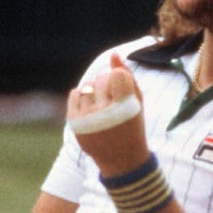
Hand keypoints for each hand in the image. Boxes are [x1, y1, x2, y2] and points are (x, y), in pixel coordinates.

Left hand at [66, 54, 148, 176]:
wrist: (121, 158)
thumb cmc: (132, 125)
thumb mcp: (137, 102)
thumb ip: (128, 76)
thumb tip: (114, 55)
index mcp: (126, 107)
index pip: (117, 75)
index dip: (120, 79)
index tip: (122, 90)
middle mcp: (107, 112)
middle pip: (102, 78)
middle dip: (107, 84)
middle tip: (113, 99)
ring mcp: (89, 117)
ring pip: (87, 85)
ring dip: (94, 90)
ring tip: (102, 104)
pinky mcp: (75, 121)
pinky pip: (75, 93)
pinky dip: (81, 95)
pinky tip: (90, 106)